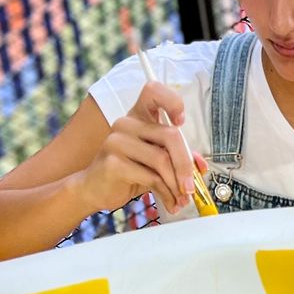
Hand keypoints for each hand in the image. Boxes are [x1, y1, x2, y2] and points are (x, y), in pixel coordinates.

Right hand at [74, 80, 208, 214]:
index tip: (181, 122)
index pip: (153, 91)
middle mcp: (126, 123)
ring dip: (177, 184)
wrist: (93, 189)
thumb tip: (200, 165)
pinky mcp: (113, 163)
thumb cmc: (126, 171)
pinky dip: (166, 193)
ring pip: (162, 160)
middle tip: (191, 186)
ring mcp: (117, 141)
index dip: (172, 102)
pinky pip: (151, 177)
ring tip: (181, 199)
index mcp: (138, 117)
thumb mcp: (155, 162)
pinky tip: (169, 202)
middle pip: (170, 136)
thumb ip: (176, 157)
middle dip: (186, 165)